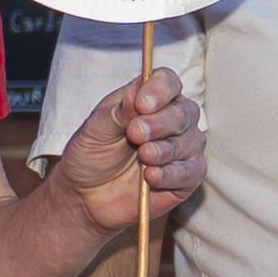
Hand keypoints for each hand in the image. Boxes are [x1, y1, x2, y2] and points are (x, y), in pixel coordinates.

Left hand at [54, 69, 207, 230]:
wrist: (86, 194)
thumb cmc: (92, 154)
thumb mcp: (96, 129)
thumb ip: (118, 110)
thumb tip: (138, 92)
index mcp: (150, 99)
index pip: (167, 82)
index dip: (159, 90)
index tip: (142, 104)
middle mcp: (172, 119)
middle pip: (183, 112)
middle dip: (159, 123)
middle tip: (135, 133)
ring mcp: (183, 147)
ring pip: (190, 141)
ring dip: (164, 149)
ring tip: (143, 156)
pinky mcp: (187, 176)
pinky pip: (191, 171)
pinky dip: (171, 173)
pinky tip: (151, 176)